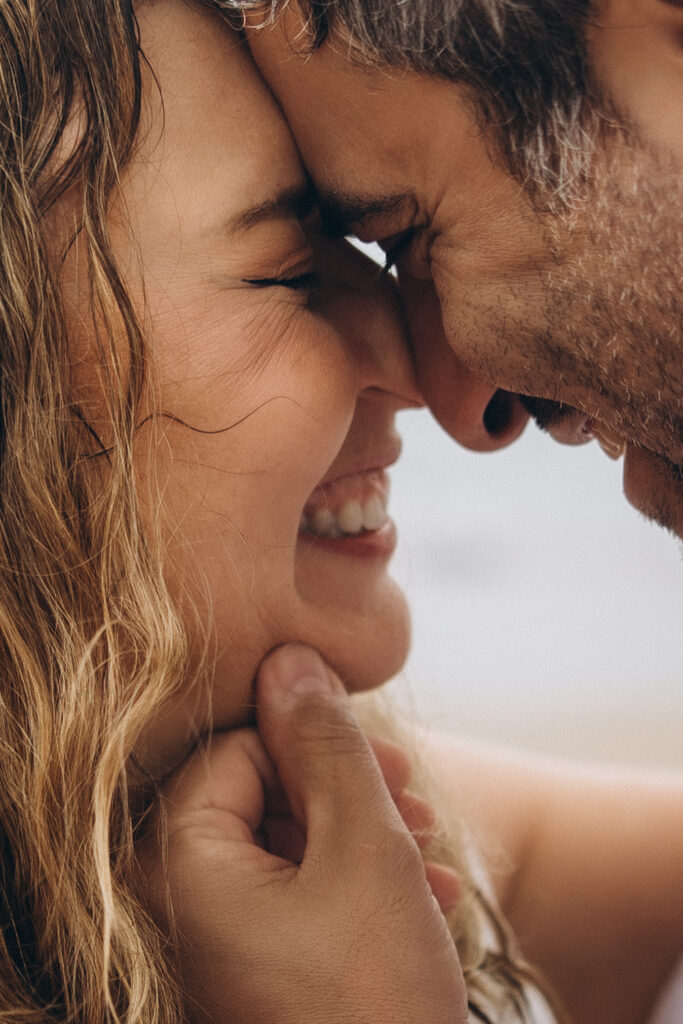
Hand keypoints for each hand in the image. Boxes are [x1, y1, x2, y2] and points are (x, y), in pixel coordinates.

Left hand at [141, 644, 467, 1023]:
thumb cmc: (375, 994)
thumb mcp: (364, 846)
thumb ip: (325, 742)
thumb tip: (292, 656)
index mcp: (176, 865)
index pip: (234, 748)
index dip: (311, 741)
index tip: (382, 757)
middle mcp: (174, 905)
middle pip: (259, 796)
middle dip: (347, 792)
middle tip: (413, 802)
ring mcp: (210, 947)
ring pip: (286, 847)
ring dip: (365, 839)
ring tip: (432, 858)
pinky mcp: (248, 975)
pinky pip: (293, 900)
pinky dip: (355, 888)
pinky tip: (424, 901)